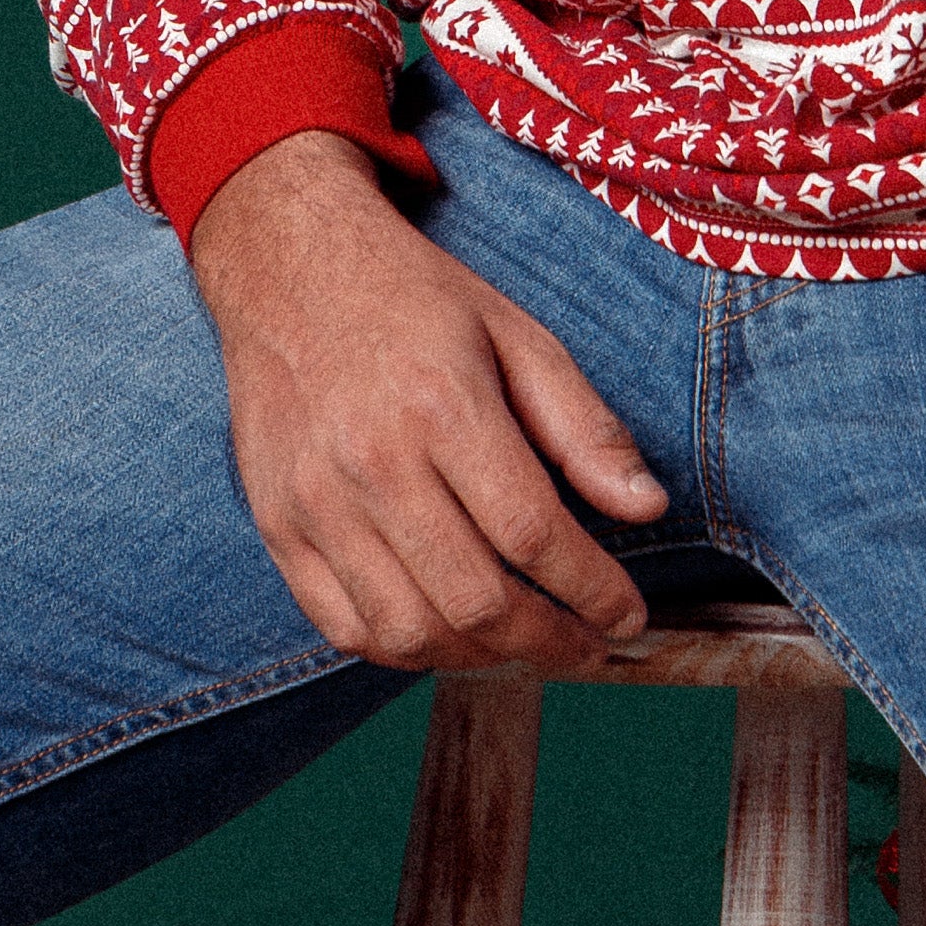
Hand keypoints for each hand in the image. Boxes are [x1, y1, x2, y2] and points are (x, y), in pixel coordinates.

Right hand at [186, 132, 668, 665]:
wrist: (287, 268)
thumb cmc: (414, 303)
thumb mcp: (518, 336)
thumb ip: (585, 428)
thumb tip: (648, 507)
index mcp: (444, 406)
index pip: (533, 534)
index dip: (593, 591)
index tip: (627, 616)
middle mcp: (372, 462)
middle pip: (473, 600)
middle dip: (548, 642)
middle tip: (587, 645)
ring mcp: (315, 501)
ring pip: (408, 630)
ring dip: (480, 657)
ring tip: (522, 641)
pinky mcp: (277, 524)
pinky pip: (342, 626)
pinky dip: (403, 648)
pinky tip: (445, 630)